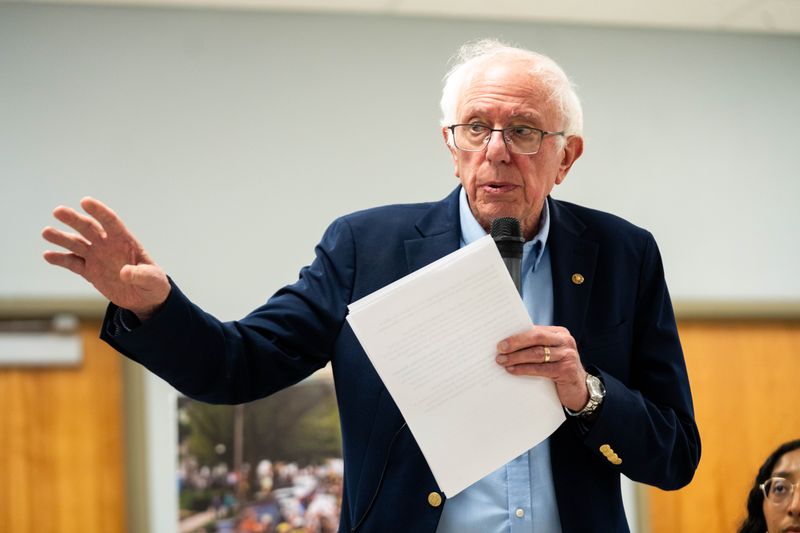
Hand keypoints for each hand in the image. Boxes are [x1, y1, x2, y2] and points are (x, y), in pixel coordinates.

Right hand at [42, 197, 169, 319]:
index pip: (111, 222)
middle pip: (88, 228)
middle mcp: (108, 245)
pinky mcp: (89, 271)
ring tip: (47, 232)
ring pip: (76, 244)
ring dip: (61, 238)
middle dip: (74, 219)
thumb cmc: (153, 283)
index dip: (99, 211)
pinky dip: (60, 259)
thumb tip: (125, 273)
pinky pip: (72, 263)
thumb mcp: (153, 279)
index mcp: (125, 241)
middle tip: (58, 211)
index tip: (85, 201)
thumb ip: (141, 274)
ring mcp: (97, 257)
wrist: (144, 298)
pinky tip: (48, 255)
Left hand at [496, 326, 588, 410]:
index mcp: (559, 333)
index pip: (535, 330)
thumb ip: (535, 347)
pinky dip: (524, 369)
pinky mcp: (567, 370)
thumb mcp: (549, 355)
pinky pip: (540, 369)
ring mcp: (568, 355)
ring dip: (516, 357)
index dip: (517, 334)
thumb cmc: (558, 370)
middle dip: (516, 342)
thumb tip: (506, 345)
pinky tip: (512, 370)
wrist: (579, 391)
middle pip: (536, 338)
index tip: (500, 340)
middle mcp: (566, 341)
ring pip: (537, 353)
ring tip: (502, 361)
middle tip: (499, 348)